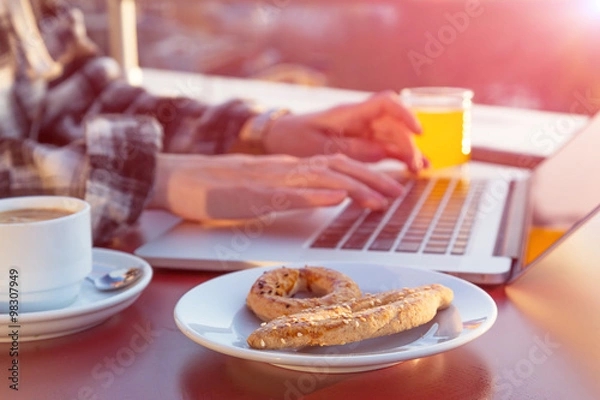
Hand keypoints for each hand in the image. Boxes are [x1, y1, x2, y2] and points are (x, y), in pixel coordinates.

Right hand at [149, 153, 403, 220]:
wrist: (182, 178)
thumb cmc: (219, 186)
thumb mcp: (264, 187)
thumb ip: (294, 189)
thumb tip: (323, 194)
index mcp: (288, 167)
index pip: (334, 166)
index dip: (365, 175)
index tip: (388, 188)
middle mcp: (284, 168)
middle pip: (336, 168)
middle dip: (371, 179)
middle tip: (397, 192)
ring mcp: (270, 179)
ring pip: (319, 177)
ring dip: (353, 186)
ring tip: (378, 198)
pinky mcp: (253, 194)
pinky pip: (287, 193)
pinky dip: (314, 194)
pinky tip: (335, 197)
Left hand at [263, 91, 428, 172]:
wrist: (278, 137)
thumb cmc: (293, 137)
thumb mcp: (317, 146)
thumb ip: (349, 150)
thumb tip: (381, 154)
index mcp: (349, 113)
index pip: (385, 103)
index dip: (406, 114)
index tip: (419, 132)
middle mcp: (360, 119)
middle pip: (394, 125)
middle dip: (408, 143)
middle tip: (416, 166)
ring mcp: (362, 131)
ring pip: (393, 137)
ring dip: (408, 151)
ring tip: (420, 170)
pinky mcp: (361, 143)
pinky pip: (385, 147)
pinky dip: (399, 156)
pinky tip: (412, 168)